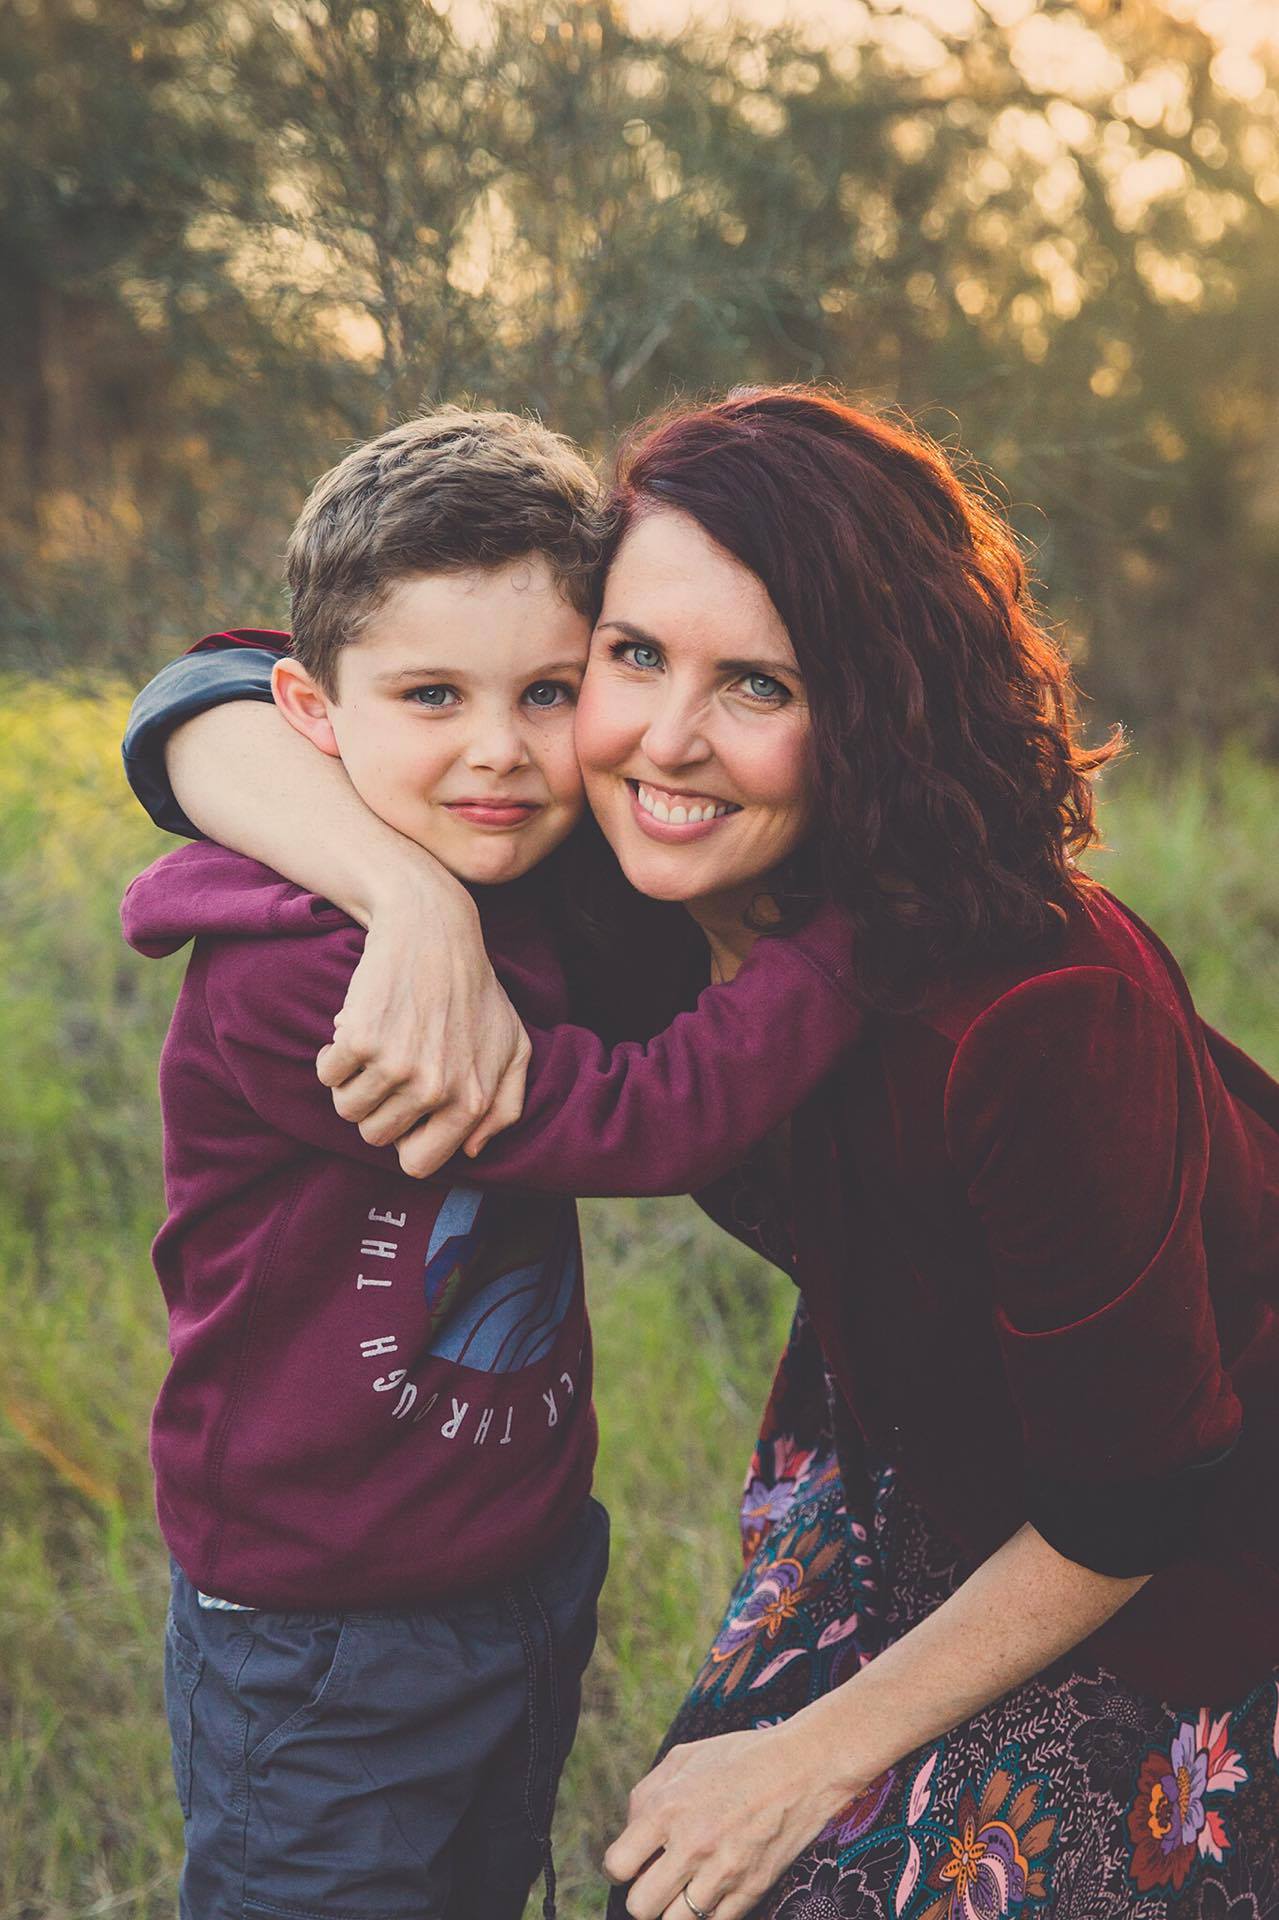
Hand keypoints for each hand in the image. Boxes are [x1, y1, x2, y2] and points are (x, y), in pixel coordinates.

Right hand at [316, 888, 530, 1175]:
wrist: (433, 931)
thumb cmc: (475, 990)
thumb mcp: (513, 1046)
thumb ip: (504, 1107)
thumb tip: (472, 1153)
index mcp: (472, 1102)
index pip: (419, 1164)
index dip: (405, 1141)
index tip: (404, 1114)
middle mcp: (435, 1091)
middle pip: (375, 1137)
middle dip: (376, 1108)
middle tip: (387, 1069)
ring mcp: (397, 1066)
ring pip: (347, 1109)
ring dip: (352, 1083)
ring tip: (373, 1049)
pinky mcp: (361, 1040)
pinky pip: (327, 1075)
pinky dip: (332, 1056)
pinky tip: (355, 1029)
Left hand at [603, 1725, 850, 1919]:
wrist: (803, 1767)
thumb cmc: (740, 1757)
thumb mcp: (683, 1757)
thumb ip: (647, 1795)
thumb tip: (630, 1833)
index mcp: (667, 1809)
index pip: (617, 1867)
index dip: (620, 1868)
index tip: (632, 1863)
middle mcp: (691, 1845)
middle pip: (641, 1907)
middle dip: (644, 1895)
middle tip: (658, 1879)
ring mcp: (723, 1873)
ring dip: (674, 1909)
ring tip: (685, 1887)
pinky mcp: (751, 1891)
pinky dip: (709, 1912)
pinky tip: (714, 1888)